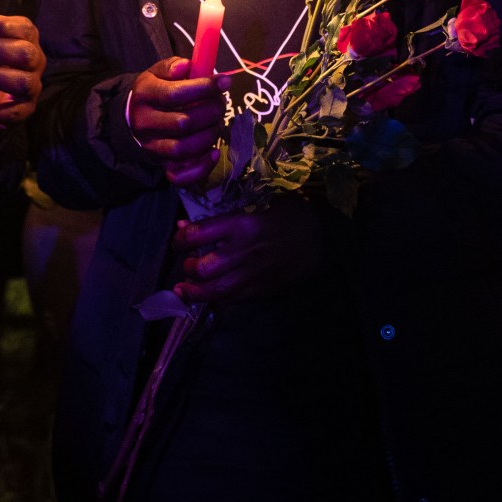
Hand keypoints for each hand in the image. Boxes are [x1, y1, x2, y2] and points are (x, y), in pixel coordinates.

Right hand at [129, 57, 223, 188]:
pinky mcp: (160, 165)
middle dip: (210, 113)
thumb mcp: (158, 72)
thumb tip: (187, 66)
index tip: (225, 82)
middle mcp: (144, 123)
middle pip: (182, 123)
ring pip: (182, 149)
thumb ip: (173, 66)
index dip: (204, 88)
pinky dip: (201, 167)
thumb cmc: (155, 91)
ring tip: (217, 123)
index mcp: (145, 95)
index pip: (175, 94)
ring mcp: (151, 147)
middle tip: (221, 104)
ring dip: (208, 136)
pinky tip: (214, 152)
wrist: (134, 118)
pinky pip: (179, 176)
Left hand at [172, 201, 323, 304]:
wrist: (321, 237)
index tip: (180, 239)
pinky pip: (233, 300)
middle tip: (186, 263)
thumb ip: (220, 214)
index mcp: (242, 223)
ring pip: (215, 291)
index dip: (180, 239)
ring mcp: (254, 274)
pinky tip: (206, 296)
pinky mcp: (263, 290)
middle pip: (202, 268)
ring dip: (194, 292)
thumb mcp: (255, 201)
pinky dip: (216, 299)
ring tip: (184, 289)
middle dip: (187, 267)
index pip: (197, 234)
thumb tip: (184, 223)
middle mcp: (245, 251)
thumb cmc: (286, 212)